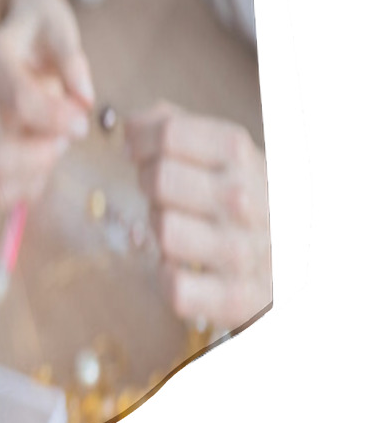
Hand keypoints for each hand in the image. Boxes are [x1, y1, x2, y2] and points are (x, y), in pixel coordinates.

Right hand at [0, 0, 94, 209]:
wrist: (22, 30)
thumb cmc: (43, 27)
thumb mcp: (60, 28)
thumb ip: (73, 62)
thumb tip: (85, 101)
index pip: (21, 101)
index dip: (55, 118)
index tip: (83, 122)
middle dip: (39, 157)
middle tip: (67, 141)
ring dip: (34, 172)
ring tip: (57, 145)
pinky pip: (5, 179)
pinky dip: (28, 184)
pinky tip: (47, 167)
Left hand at [124, 100, 270, 329]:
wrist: (291, 258)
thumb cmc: (242, 199)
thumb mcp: (223, 153)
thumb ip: (175, 127)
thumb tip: (131, 125)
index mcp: (240, 155)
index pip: (169, 133)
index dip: (141, 140)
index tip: (137, 151)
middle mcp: (245, 200)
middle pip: (160, 178)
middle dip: (147, 184)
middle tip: (160, 193)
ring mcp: (242, 251)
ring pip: (164, 231)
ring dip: (159, 231)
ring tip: (178, 229)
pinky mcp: (235, 297)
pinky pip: (175, 286)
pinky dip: (167, 278)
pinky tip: (182, 268)